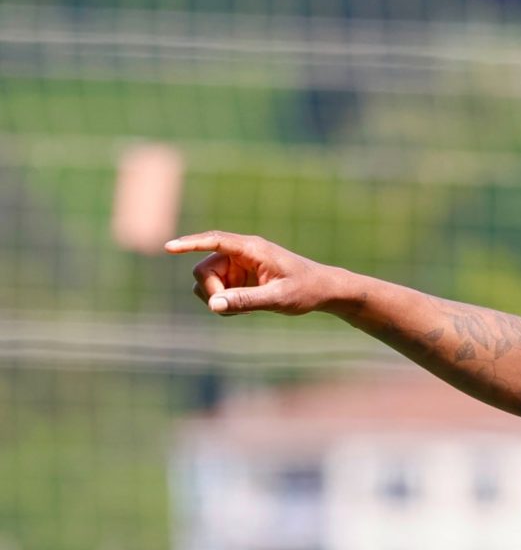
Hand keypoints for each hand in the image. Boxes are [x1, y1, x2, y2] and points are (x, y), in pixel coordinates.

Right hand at [167, 231, 349, 316]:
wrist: (324, 291)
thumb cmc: (306, 290)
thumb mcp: (278, 298)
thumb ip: (246, 301)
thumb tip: (213, 305)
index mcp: (252, 249)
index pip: (214, 240)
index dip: (190, 244)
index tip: (168, 247)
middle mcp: (241, 253)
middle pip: (203, 269)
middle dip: (210, 291)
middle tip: (230, 308)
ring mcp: (237, 266)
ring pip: (206, 282)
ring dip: (217, 298)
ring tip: (246, 308)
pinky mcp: (238, 278)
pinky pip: (216, 291)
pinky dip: (224, 303)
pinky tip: (246, 308)